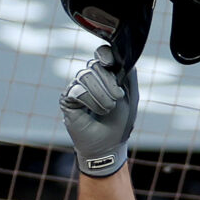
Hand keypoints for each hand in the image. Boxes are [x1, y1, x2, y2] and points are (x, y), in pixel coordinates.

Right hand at [60, 44, 138, 178]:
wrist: (108, 145)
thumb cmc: (120, 123)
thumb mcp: (131, 96)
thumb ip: (129, 75)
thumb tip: (117, 57)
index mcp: (105, 75)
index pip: (102, 54)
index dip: (105, 55)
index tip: (111, 63)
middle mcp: (90, 78)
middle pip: (95, 65)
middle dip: (109, 83)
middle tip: (116, 100)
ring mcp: (77, 87)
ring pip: (86, 76)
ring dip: (100, 95)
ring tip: (106, 109)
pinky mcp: (67, 99)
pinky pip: (77, 90)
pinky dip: (90, 101)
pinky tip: (94, 112)